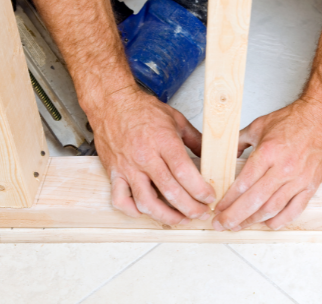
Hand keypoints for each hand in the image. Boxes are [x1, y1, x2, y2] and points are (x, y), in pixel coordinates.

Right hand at [88, 87, 215, 224]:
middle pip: (170, 191)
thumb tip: (210, 157)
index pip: (184, 172)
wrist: (110, 103)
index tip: (210, 198)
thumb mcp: (175, 119)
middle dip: (190, 207)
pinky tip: (147, 212)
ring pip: (146, 202)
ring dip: (166, 216)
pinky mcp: (114, 173)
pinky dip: (133, 211)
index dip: (199, 189)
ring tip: (181, 219)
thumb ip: (195, 140)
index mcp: (163, 141)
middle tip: (202, 213)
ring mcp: (128, 167)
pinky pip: (120, 200)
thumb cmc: (142, 109)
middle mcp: (145, 157)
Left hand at [212, 98, 321, 230]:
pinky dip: (280, 220)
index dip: (228, 200)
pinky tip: (267, 223)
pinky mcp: (312, 185)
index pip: (243, 184)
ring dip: (253, 220)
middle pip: (254, 201)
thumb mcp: (259, 125)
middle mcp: (283, 168)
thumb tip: (225, 154)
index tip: (218, 209)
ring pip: (272, 208)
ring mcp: (299, 179)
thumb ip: (239, 141)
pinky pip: (295, 209)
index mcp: (268, 152)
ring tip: (239, 226)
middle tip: (222, 224)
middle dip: (235, 216)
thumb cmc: (294, 120)